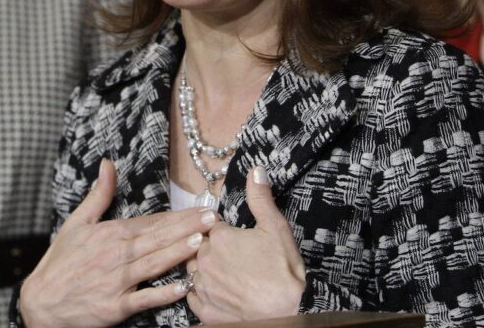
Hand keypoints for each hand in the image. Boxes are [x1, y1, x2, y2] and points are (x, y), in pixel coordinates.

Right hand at [19, 159, 218, 327]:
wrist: (39, 303)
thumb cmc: (60, 263)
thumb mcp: (76, 224)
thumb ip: (98, 195)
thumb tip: (108, 163)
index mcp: (110, 233)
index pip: (151, 221)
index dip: (179, 215)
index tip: (202, 207)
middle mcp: (116, 255)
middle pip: (158, 238)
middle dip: (188, 227)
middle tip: (213, 219)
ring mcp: (117, 281)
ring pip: (154, 264)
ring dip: (179, 252)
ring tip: (201, 241)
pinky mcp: (115, 307)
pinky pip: (144, 299)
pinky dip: (163, 294)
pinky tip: (183, 287)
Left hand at [187, 167, 305, 322]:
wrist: (288, 312)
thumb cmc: (283, 270)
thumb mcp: (276, 227)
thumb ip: (260, 198)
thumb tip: (254, 170)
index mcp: (218, 238)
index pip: (210, 226)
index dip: (224, 230)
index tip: (237, 238)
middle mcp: (204, 261)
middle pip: (199, 248)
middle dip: (213, 250)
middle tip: (236, 258)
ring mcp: (203, 289)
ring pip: (195, 273)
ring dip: (206, 272)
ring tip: (228, 276)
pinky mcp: (206, 312)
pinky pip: (195, 299)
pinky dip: (203, 296)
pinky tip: (218, 294)